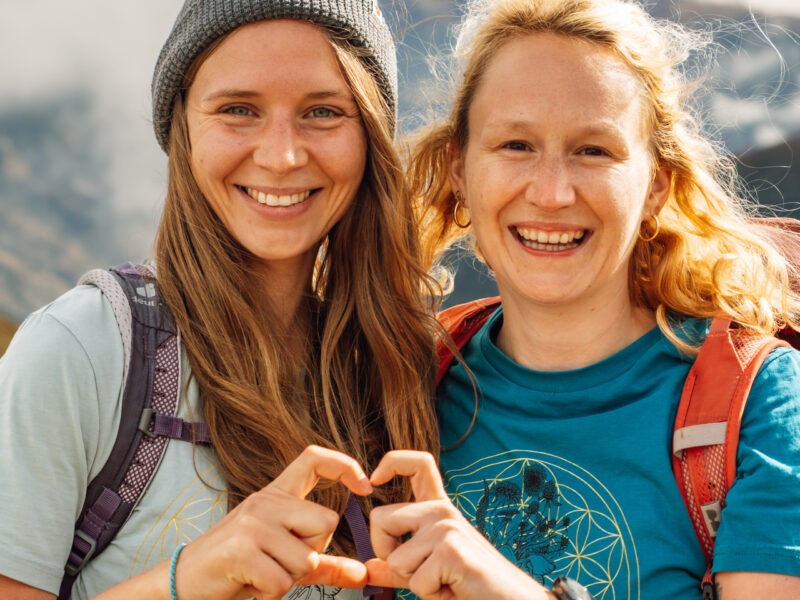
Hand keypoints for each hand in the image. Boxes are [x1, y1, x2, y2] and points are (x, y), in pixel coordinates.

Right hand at [172, 445, 372, 599]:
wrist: (184, 581)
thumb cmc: (239, 568)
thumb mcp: (284, 559)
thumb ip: (325, 564)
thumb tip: (363, 574)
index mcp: (276, 495)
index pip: (313, 459)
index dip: (344, 464)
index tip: (365, 485)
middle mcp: (265, 501)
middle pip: (326, 522)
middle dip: (312, 553)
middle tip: (278, 561)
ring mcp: (252, 522)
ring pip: (306, 558)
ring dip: (288, 579)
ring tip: (260, 573)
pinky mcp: (241, 549)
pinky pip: (282, 582)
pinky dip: (270, 594)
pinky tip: (249, 584)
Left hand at [366, 450, 550, 599]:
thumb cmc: (470, 585)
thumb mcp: (428, 572)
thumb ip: (398, 568)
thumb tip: (367, 569)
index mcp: (438, 508)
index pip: (417, 464)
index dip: (391, 462)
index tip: (374, 479)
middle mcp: (441, 510)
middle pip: (380, 518)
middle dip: (387, 554)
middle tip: (421, 572)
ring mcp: (447, 526)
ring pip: (395, 558)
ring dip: (414, 582)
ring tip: (445, 581)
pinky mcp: (451, 548)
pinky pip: (414, 581)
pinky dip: (431, 594)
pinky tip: (454, 588)